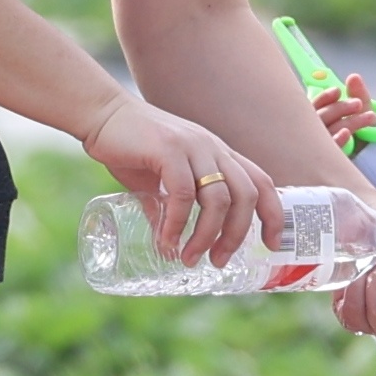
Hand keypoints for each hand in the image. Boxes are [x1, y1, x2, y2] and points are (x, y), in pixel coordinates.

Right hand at [79, 90, 272, 265]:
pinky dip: (177, 223)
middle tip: (219, 260)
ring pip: (219, 199)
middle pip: (246, 195)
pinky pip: (183, 194)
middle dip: (237, 234)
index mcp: (218, 153)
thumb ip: (168, 207)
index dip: (274, 214)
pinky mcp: (168, 149)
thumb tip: (168, 244)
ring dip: (206, 235)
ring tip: (190, 258)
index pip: (261, 182)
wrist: (101, 114)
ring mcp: (193, 146)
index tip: (273, 244)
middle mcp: (212, 148)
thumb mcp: (158, 180)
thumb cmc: (130, 146)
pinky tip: (167, 240)